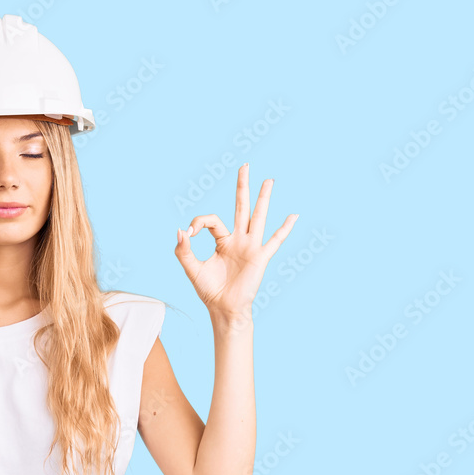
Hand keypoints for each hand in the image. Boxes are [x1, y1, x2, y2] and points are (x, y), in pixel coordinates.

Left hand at [174, 163, 297, 318]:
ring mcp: (250, 246)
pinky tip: (293, 216)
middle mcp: (238, 239)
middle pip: (241, 207)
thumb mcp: (192, 268)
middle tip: (245, 165)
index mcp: (222, 240)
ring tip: (268, 180)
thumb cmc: (210, 291)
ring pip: (257, 216)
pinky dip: (284, 228)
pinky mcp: (260, 257)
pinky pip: (274, 241)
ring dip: (262, 198)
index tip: (189, 233)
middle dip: (242, 186)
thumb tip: (180, 230)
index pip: (211, 220)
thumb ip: (184, 250)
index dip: (198, 222)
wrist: (223, 309)